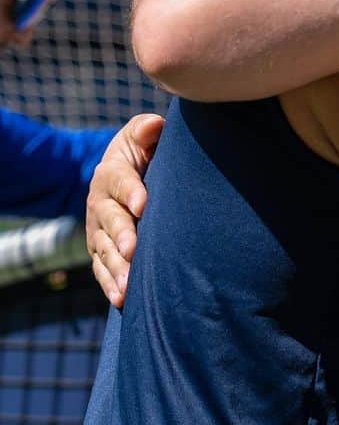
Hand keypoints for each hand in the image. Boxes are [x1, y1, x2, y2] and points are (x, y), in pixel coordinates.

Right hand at [86, 113, 162, 307]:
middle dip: (121, 235)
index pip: (120, 181)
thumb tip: (155, 125)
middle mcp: (100, 203)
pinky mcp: (102, 250)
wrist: (129, 173)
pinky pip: (104, 269)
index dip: (131, 192)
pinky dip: (111, 284)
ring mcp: (98, 229)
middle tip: (133, 249)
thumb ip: (147, 130)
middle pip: (110, 220)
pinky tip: (122, 299)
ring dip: (116, 267)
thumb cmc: (144, 150)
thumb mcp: (142, 135)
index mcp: (111, 172)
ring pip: (105, 250)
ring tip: (128, 284)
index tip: (143, 204)